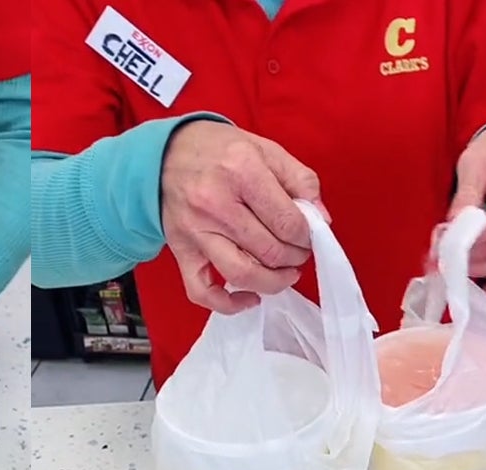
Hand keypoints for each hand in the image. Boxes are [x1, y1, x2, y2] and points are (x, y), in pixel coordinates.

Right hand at [160, 120, 324, 313]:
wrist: (164, 155)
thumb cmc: (219, 150)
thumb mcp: (266, 149)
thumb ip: (300, 180)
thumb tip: (321, 220)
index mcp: (242, 172)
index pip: (288, 221)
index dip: (307, 235)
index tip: (308, 235)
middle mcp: (216, 204)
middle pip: (270, 250)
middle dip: (295, 257)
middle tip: (299, 251)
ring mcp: (196, 232)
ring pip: (242, 274)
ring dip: (274, 282)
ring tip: (286, 273)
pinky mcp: (181, 251)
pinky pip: (202, 291)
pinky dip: (228, 304)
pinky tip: (250, 298)